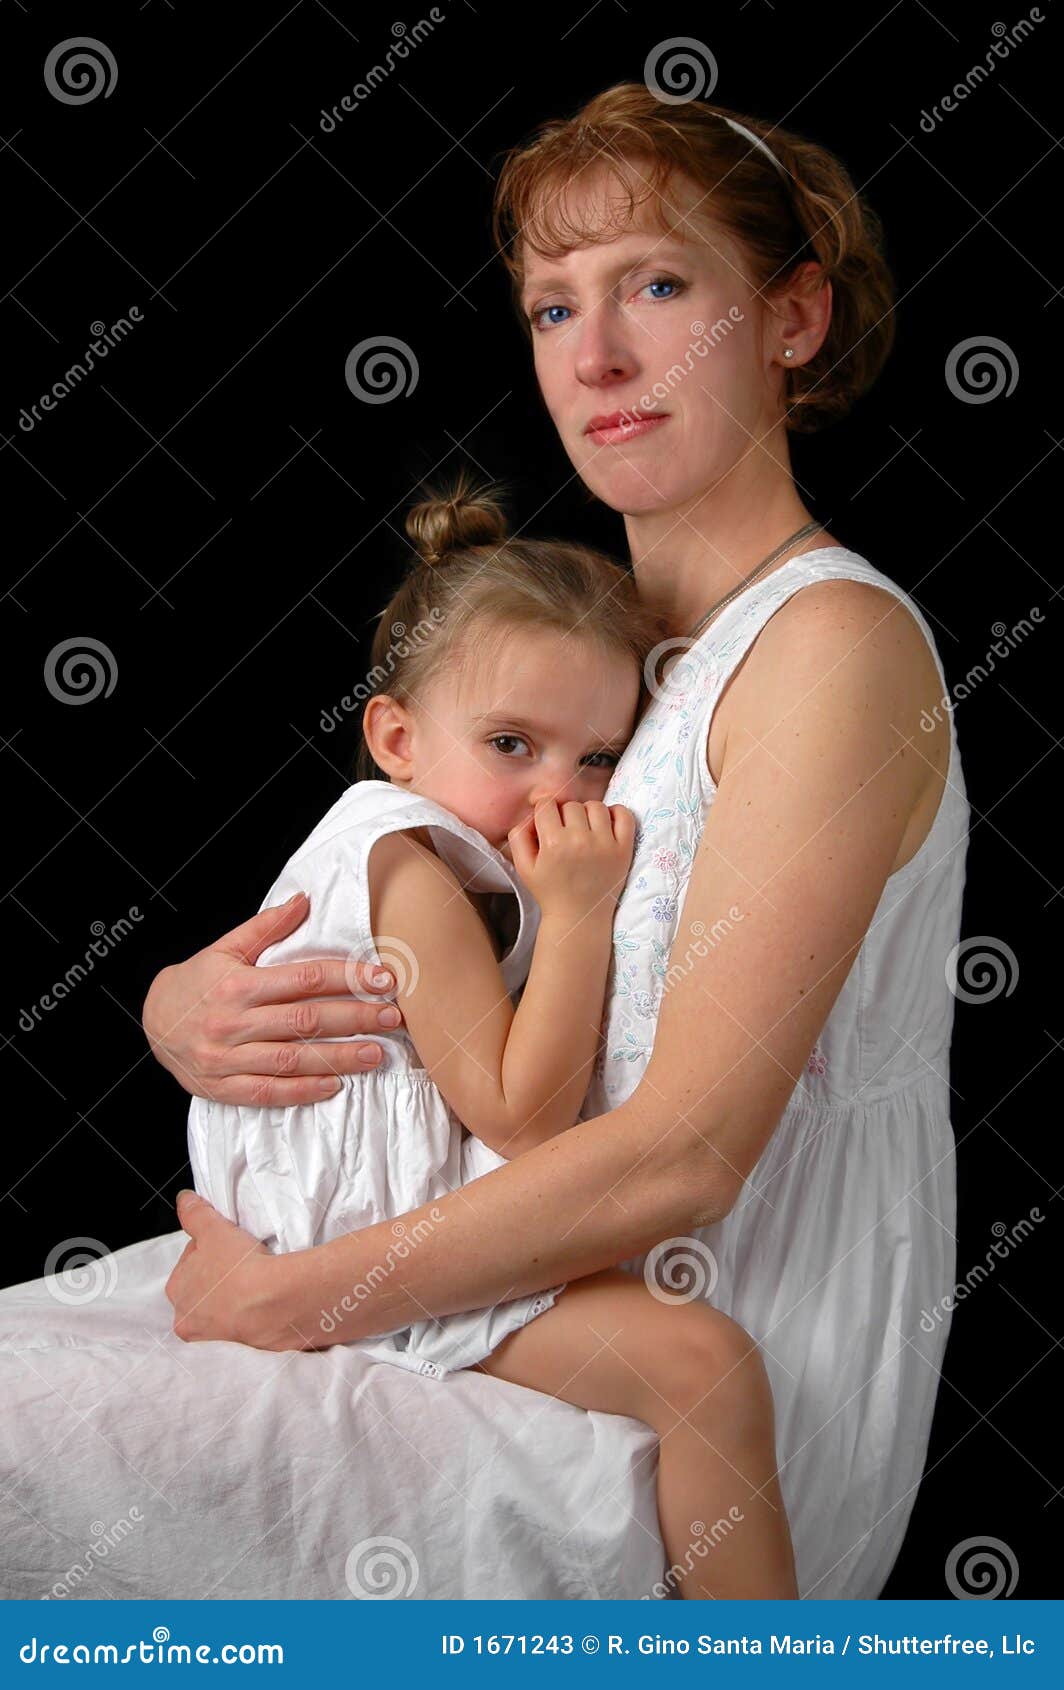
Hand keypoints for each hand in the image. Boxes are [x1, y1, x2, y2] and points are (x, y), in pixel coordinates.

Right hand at [142, 891, 403, 1105]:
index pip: (304, 979)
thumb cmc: (197, 982)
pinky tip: (335, 1085)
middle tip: (393, 1017)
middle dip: (355, 1018)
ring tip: (377, 1054)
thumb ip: (266, 927)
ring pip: (293, 1060)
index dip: (348, 978)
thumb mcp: (225, 948)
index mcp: (238, 985)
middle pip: (306, 1020)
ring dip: (339, 1058)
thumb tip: (304, 899)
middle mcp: (233, 1023)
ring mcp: (227, 1059)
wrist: (152, 1022)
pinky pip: (268, 1092)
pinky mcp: (223, 1087)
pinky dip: (303, 1091)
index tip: (383, 980)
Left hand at [165, 1190, 310, 1349]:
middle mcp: (188, 1319)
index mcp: (176, 1290)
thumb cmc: (236, 1268)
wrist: (271, 1305)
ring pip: (221, 1310)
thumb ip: (194, 1214)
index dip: (210, 1249)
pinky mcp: (238, 1350)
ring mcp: (212, 1338)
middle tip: (241, 1264)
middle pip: (203, 1289)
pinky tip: (261, 1303)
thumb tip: (183, 1200)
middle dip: (218, 1277)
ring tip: (254, 1283)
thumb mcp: (212, 1229)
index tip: (228, 1245)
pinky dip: (248, 1316)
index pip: (190, 1262)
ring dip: (233, 1298)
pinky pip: (240, 1327)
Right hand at [506, 801, 634, 922]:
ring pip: (595, 806)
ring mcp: (605, 844)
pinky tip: (606, 823)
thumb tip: (531, 813)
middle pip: (571, 805)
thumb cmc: (550, 892)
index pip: (547, 805)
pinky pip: (624, 815)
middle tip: (565, 832)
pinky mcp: (624, 849)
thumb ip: (518, 836)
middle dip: (565, 814)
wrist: (578, 917)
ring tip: (584, 829)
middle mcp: (580, 840)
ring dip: (587, 813)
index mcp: (553, 843)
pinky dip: (617, 812)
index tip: (548, 825)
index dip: (544, 812)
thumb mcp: (523, 867)